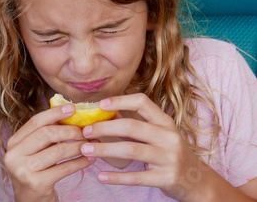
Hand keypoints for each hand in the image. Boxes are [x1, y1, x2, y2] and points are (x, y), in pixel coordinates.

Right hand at [4, 104, 93, 201]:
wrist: (30, 201)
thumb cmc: (36, 171)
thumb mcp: (33, 151)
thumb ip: (44, 135)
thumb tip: (69, 114)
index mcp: (13, 143)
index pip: (35, 122)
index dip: (54, 113)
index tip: (72, 108)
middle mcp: (14, 155)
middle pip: (46, 134)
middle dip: (70, 131)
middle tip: (85, 131)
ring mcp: (23, 170)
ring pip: (58, 151)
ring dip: (78, 146)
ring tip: (91, 144)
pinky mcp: (36, 184)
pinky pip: (64, 168)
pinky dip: (80, 162)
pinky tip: (89, 159)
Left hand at [79, 93, 230, 200]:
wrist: (197, 181)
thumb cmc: (169, 152)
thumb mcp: (158, 134)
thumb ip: (136, 124)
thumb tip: (104, 113)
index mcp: (165, 122)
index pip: (142, 102)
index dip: (120, 101)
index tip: (99, 105)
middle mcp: (168, 136)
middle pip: (131, 126)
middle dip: (104, 128)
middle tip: (85, 131)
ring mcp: (169, 157)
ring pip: (131, 150)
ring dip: (105, 149)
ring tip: (86, 150)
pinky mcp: (166, 178)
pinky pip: (137, 177)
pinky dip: (117, 177)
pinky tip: (101, 176)